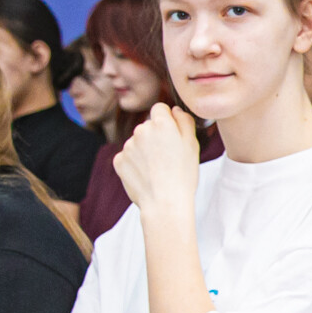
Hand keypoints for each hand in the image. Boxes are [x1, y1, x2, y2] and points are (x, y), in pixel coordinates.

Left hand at [116, 104, 203, 219]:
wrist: (165, 203)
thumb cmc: (183, 175)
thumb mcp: (192, 145)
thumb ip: (184, 121)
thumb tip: (175, 110)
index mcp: (161, 124)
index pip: (160, 108)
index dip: (167, 120)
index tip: (171, 134)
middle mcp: (141, 130)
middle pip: (148, 126)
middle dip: (155, 137)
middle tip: (167, 157)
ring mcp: (128, 146)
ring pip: (137, 142)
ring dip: (144, 151)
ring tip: (157, 170)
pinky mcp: (119, 161)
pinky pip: (128, 157)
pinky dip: (135, 164)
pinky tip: (146, 176)